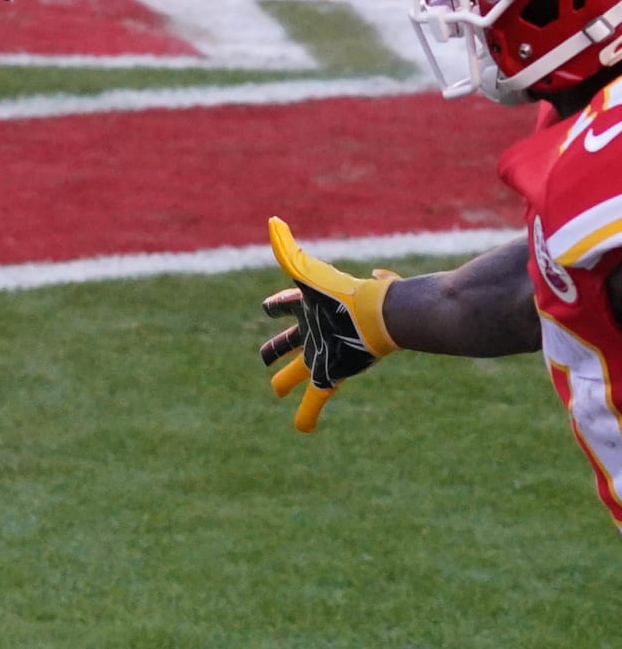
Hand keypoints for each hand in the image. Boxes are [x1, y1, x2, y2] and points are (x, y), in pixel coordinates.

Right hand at [259, 217, 398, 432]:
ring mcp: (325, 352)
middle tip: (264, 358)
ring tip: (277, 390)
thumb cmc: (345, 294)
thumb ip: (286, 248)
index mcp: (307, 306)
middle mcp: (316, 329)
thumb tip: (273, 220)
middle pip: (292, 340)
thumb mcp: (307, 272)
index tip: (269, 307)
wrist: (384, 317)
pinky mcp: (333, 373)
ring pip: (302, 369)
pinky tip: (303, 428)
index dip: (276, 306)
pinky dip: (308, 414)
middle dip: (276, 348)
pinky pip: (317, 399)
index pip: (286, 305)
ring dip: (288, 379)